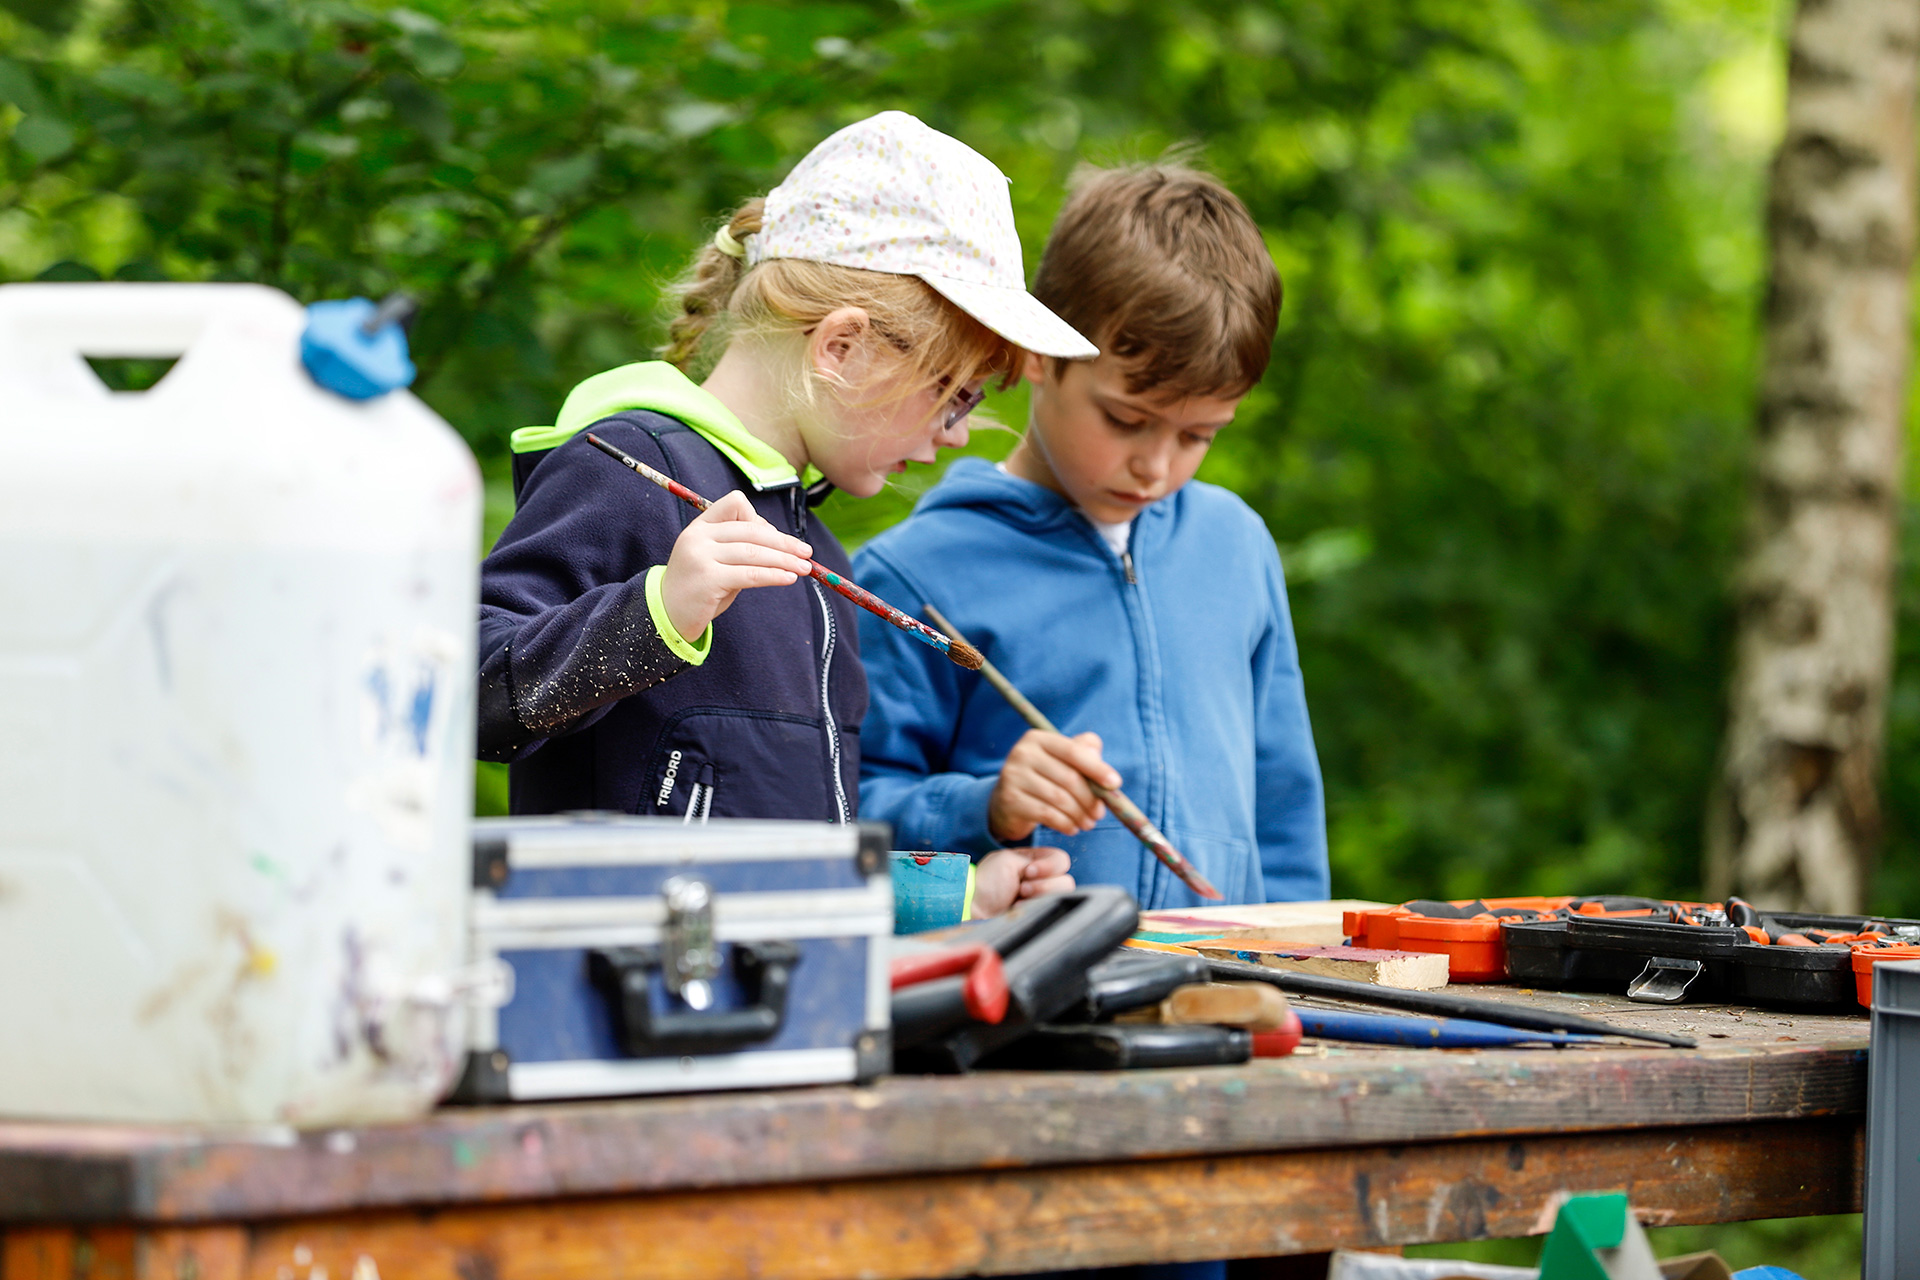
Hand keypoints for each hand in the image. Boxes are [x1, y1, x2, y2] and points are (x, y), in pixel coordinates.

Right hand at [659, 490, 814, 641]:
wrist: (667, 616)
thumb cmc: (699, 589)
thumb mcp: (717, 562)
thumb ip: (740, 549)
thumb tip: (780, 543)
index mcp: (701, 526)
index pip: (735, 504)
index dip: (761, 519)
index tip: (777, 538)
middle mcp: (698, 536)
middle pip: (751, 530)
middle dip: (784, 541)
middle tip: (806, 552)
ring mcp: (701, 557)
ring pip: (753, 552)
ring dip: (784, 559)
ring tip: (804, 568)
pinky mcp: (708, 579)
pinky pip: (750, 574)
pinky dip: (773, 575)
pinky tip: (788, 578)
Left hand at [970, 847, 1075, 918]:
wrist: (975, 908)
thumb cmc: (987, 882)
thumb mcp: (1009, 860)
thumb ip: (1037, 862)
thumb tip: (1059, 874)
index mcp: (1034, 861)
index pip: (1061, 860)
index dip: (1049, 866)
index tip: (1028, 872)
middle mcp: (1042, 879)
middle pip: (1066, 880)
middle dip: (1043, 884)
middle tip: (1021, 888)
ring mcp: (1041, 898)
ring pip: (1064, 895)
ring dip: (1041, 895)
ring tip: (1019, 899)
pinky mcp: (1040, 914)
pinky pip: (1056, 911)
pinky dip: (1038, 907)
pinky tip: (1021, 908)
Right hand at [988, 730, 1120, 842]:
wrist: (1007, 801)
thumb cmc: (1044, 778)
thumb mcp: (1062, 761)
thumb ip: (1084, 753)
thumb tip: (1101, 763)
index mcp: (1038, 739)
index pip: (1073, 751)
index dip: (1097, 768)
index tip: (1115, 784)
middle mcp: (1023, 753)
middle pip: (1069, 778)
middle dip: (1090, 799)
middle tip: (1099, 814)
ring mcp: (1013, 776)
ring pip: (1060, 799)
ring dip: (1080, 815)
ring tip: (1088, 823)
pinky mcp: (1011, 800)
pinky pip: (1047, 814)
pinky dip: (1065, 824)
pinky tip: (1072, 828)